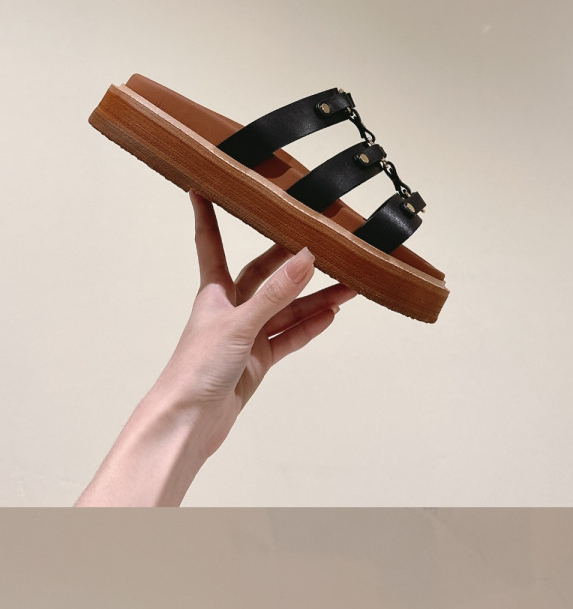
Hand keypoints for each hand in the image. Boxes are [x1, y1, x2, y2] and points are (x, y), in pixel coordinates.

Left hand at [187, 184, 345, 439]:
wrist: (187, 423)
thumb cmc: (196, 369)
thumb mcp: (239, 324)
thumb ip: (275, 293)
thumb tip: (307, 257)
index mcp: (214, 292)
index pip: (211, 242)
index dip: (207, 214)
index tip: (202, 185)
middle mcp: (230, 310)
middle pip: (265, 277)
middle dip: (294, 261)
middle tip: (324, 242)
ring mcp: (245, 337)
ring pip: (285, 310)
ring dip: (314, 299)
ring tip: (348, 286)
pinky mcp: (256, 364)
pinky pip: (288, 338)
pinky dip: (309, 327)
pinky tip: (331, 314)